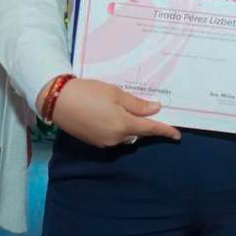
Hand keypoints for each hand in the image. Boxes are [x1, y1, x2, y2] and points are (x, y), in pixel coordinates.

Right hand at [47, 78, 181, 147]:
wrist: (58, 100)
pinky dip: (117, 128)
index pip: (150, 129)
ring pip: (125, 135)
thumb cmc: (88, 92)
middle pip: (138, 133)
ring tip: (124, 108)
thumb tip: (155, 109)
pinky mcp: (94, 142)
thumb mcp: (115, 93)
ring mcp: (104, 142)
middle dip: (144, 124)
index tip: (177, 135)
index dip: (165, 131)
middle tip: (148, 109)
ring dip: (130, 125)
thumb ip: (137, 104)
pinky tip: (110, 114)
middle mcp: (116, 138)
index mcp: (123, 125)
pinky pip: (113, 136)